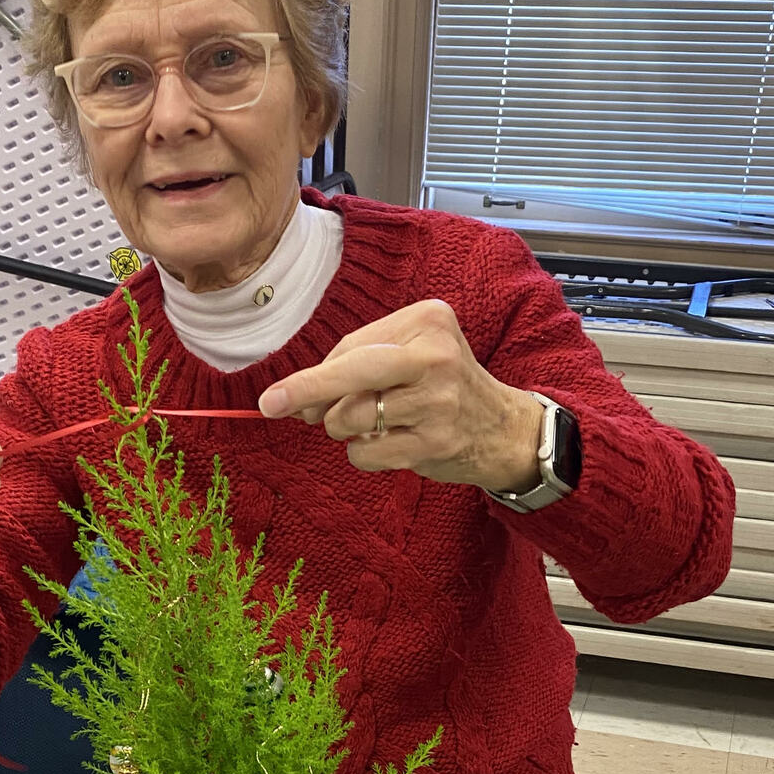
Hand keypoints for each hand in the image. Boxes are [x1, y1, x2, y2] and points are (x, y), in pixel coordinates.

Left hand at [257, 300, 542, 490]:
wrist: (502, 427)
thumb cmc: (442, 385)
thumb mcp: (411, 353)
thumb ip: (356, 365)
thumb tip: (296, 399)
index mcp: (428, 320)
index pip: (352, 346)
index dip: (316, 374)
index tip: (284, 394)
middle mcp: (435, 356)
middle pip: (352, 371)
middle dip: (305, 389)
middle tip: (270, 405)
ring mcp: (437, 401)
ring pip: (352, 417)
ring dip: (343, 428)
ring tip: (371, 425)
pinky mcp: (435, 442)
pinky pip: (366, 451)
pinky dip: (363, 452)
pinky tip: (390, 444)